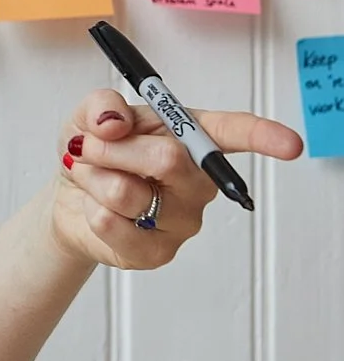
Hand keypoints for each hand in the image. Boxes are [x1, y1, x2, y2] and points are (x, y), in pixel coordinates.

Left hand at [50, 86, 302, 269]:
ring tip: (92, 177)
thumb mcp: (91, 116)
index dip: (264, 137)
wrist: (69, 197)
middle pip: (168, 159)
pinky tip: (96, 207)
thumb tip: (114, 122)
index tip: (291, 145)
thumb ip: (102, 107)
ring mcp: (183, 220)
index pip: (235, 134)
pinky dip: (90, 208)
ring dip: (94, 177)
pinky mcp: (157, 253)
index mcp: (193, 137)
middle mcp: (197, 181)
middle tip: (87, 145)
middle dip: (113, 148)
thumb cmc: (94, 151)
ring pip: (130, 191)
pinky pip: (114, 224)